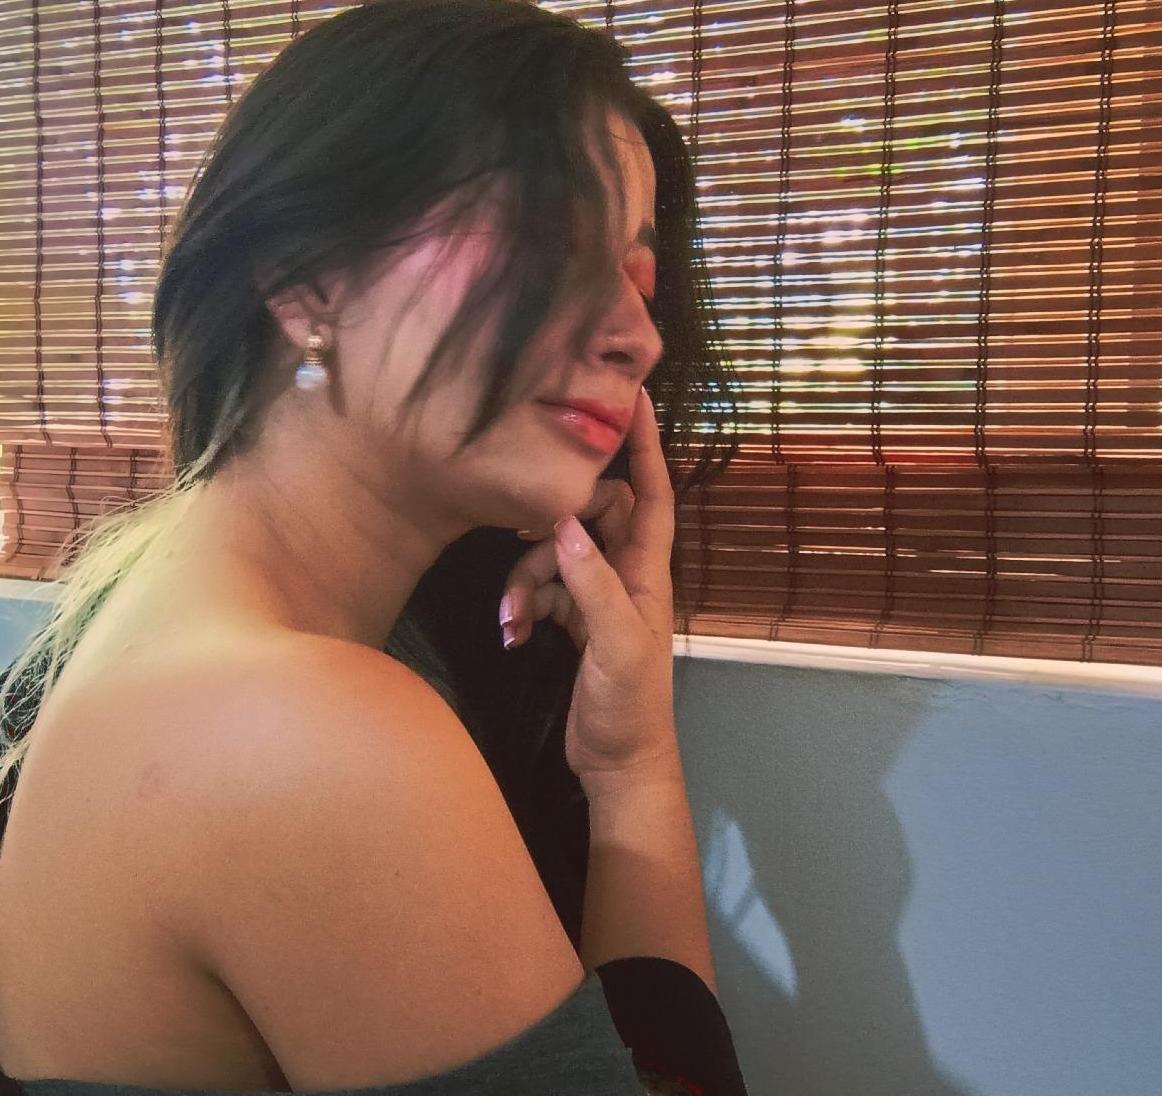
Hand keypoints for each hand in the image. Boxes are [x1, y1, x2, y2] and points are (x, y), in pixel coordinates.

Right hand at [498, 388, 678, 790]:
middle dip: (550, 529)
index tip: (631, 398)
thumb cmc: (631, 705)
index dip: (645, 446)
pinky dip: (523, 605)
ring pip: (554, 555)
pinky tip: (510, 634)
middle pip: (586, 517)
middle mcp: (625, 574)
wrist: (619, 763)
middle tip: (520, 538)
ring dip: (525, 581)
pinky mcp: (574, 620)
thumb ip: (591, 585)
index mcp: (647, 572)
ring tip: (511, 620)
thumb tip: (564, 525)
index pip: (650, 493)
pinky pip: (542, 590)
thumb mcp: (615, 644)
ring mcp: (598, 596)